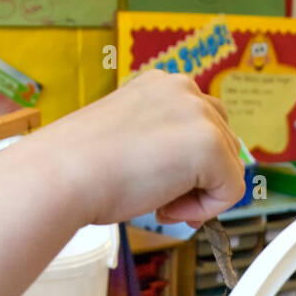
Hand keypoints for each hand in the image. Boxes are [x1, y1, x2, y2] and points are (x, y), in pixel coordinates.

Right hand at [45, 69, 244, 225]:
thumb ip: (164, 144)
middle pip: (225, 144)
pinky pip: (232, 191)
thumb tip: (197, 174)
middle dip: (199, 181)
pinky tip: (166, 208)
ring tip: (160, 204)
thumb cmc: (81, 167)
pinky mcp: (208, 145)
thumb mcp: (129, 139)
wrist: (63, 175)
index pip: (203, 124)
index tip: (160, 185)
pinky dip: (206, 210)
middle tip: (161, 202)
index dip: (190, 166)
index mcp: (162, 85)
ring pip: (230, 168)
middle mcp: (184, 89)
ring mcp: (198, 113)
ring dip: (200, 195)